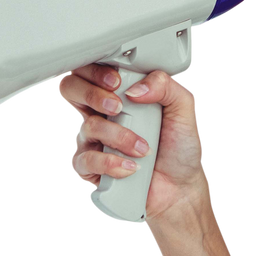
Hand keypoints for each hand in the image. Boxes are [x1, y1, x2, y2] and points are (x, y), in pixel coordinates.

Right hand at [57, 65, 210, 222]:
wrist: (180, 185)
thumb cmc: (178, 146)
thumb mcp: (183, 108)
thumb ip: (165, 86)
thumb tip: (136, 88)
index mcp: (121, 94)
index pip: (92, 70)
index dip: (96, 71)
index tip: (118, 81)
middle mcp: (103, 114)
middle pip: (72, 90)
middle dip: (93, 95)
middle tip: (118, 108)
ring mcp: (95, 140)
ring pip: (87, 127)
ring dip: (118, 136)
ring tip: (143, 148)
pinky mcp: (93, 167)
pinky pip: (85, 160)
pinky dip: (109, 163)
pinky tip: (130, 166)